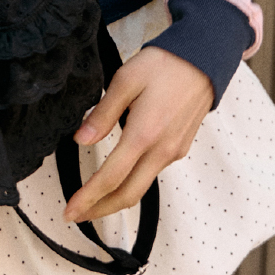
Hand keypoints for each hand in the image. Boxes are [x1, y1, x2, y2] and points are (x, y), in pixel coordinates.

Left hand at [63, 45, 212, 229]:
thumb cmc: (165, 64)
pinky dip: (132, 183)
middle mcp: (162, 149)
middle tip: (77, 215)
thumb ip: (102, 113)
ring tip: (93, 199)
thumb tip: (81, 140)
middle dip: (100, 210)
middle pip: (128, 195)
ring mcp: (173, 151)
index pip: (111, 178)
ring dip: (116, 198)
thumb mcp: (125, 79)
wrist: (205, 59)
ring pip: (142, 187)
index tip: (70, 211)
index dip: (88, 199)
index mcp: (144, 134)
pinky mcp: (180, 148)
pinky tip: (119, 176)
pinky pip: (153, 173)